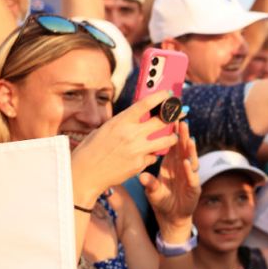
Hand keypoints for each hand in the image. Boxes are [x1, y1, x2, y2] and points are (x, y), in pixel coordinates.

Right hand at [71, 91, 178, 206]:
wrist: (84, 174)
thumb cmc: (91, 149)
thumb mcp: (105, 129)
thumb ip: (124, 123)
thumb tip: (140, 117)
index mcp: (121, 121)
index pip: (145, 104)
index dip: (160, 97)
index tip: (169, 94)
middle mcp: (131, 134)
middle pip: (162, 121)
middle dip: (175, 115)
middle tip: (182, 112)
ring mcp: (138, 150)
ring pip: (167, 140)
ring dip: (172, 138)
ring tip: (173, 137)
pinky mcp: (140, 164)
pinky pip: (153, 157)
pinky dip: (150, 156)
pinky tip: (143, 157)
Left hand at [140, 120, 199, 239]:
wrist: (171, 217)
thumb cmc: (162, 200)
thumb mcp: (152, 191)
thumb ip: (149, 183)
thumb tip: (141, 177)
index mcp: (172, 165)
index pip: (173, 146)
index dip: (173, 133)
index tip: (170, 118)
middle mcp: (182, 168)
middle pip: (183, 149)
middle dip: (184, 136)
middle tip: (182, 121)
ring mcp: (189, 177)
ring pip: (190, 160)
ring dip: (190, 150)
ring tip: (188, 138)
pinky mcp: (194, 189)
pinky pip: (191, 178)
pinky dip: (189, 170)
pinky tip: (186, 162)